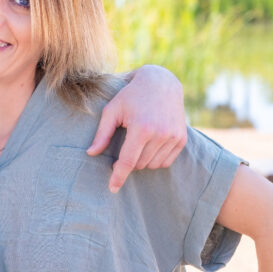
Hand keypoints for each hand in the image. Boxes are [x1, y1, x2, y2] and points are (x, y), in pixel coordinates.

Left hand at [86, 65, 186, 192]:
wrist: (161, 82)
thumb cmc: (131, 96)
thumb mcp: (112, 110)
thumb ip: (102, 134)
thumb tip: (90, 153)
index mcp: (142, 127)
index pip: (128, 161)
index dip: (119, 176)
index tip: (112, 188)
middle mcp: (161, 134)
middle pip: (140, 164)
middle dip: (129, 160)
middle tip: (126, 144)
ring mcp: (174, 137)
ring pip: (153, 165)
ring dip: (142, 160)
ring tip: (138, 141)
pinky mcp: (182, 138)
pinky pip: (166, 161)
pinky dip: (156, 159)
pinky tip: (150, 145)